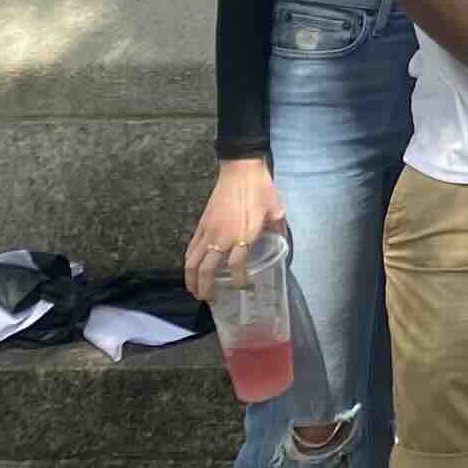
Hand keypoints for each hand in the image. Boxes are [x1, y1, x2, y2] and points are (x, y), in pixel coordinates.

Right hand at [183, 157, 285, 299]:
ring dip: (191, 280)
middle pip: (206, 270)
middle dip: (206, 288)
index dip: (239, 281)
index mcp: (243, 234)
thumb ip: (276, 227)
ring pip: (192, 262)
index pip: (237, 266)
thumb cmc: (260, 188)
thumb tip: (279, 238)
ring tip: (195, 291)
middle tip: (210, 299)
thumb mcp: (276, 209)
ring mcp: (208, 231)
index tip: (244, 288)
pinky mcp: (201, 224)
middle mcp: (222, 236)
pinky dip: (189, 262)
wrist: (240, 168)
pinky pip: (190, 248)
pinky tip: (192, 269)